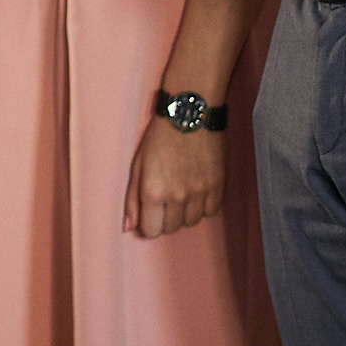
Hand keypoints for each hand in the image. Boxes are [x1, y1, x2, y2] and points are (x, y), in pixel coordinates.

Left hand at [123, 115, 225, 238]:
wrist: (189, 115)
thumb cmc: (160, 137)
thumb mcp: (138, 164)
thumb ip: (132, 198)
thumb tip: (128, 226)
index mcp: (154, 191)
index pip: (151, 230)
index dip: (148, 223)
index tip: (149, 212)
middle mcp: (177, 196)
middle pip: (171, 228)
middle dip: (165, 218)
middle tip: (164, 197)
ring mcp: (200, 192)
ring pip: (191, 222)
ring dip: (184, 213)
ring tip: (180, 191)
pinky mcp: (217, 186)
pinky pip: (210, 212)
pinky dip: (203, 206)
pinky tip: (196, 191)